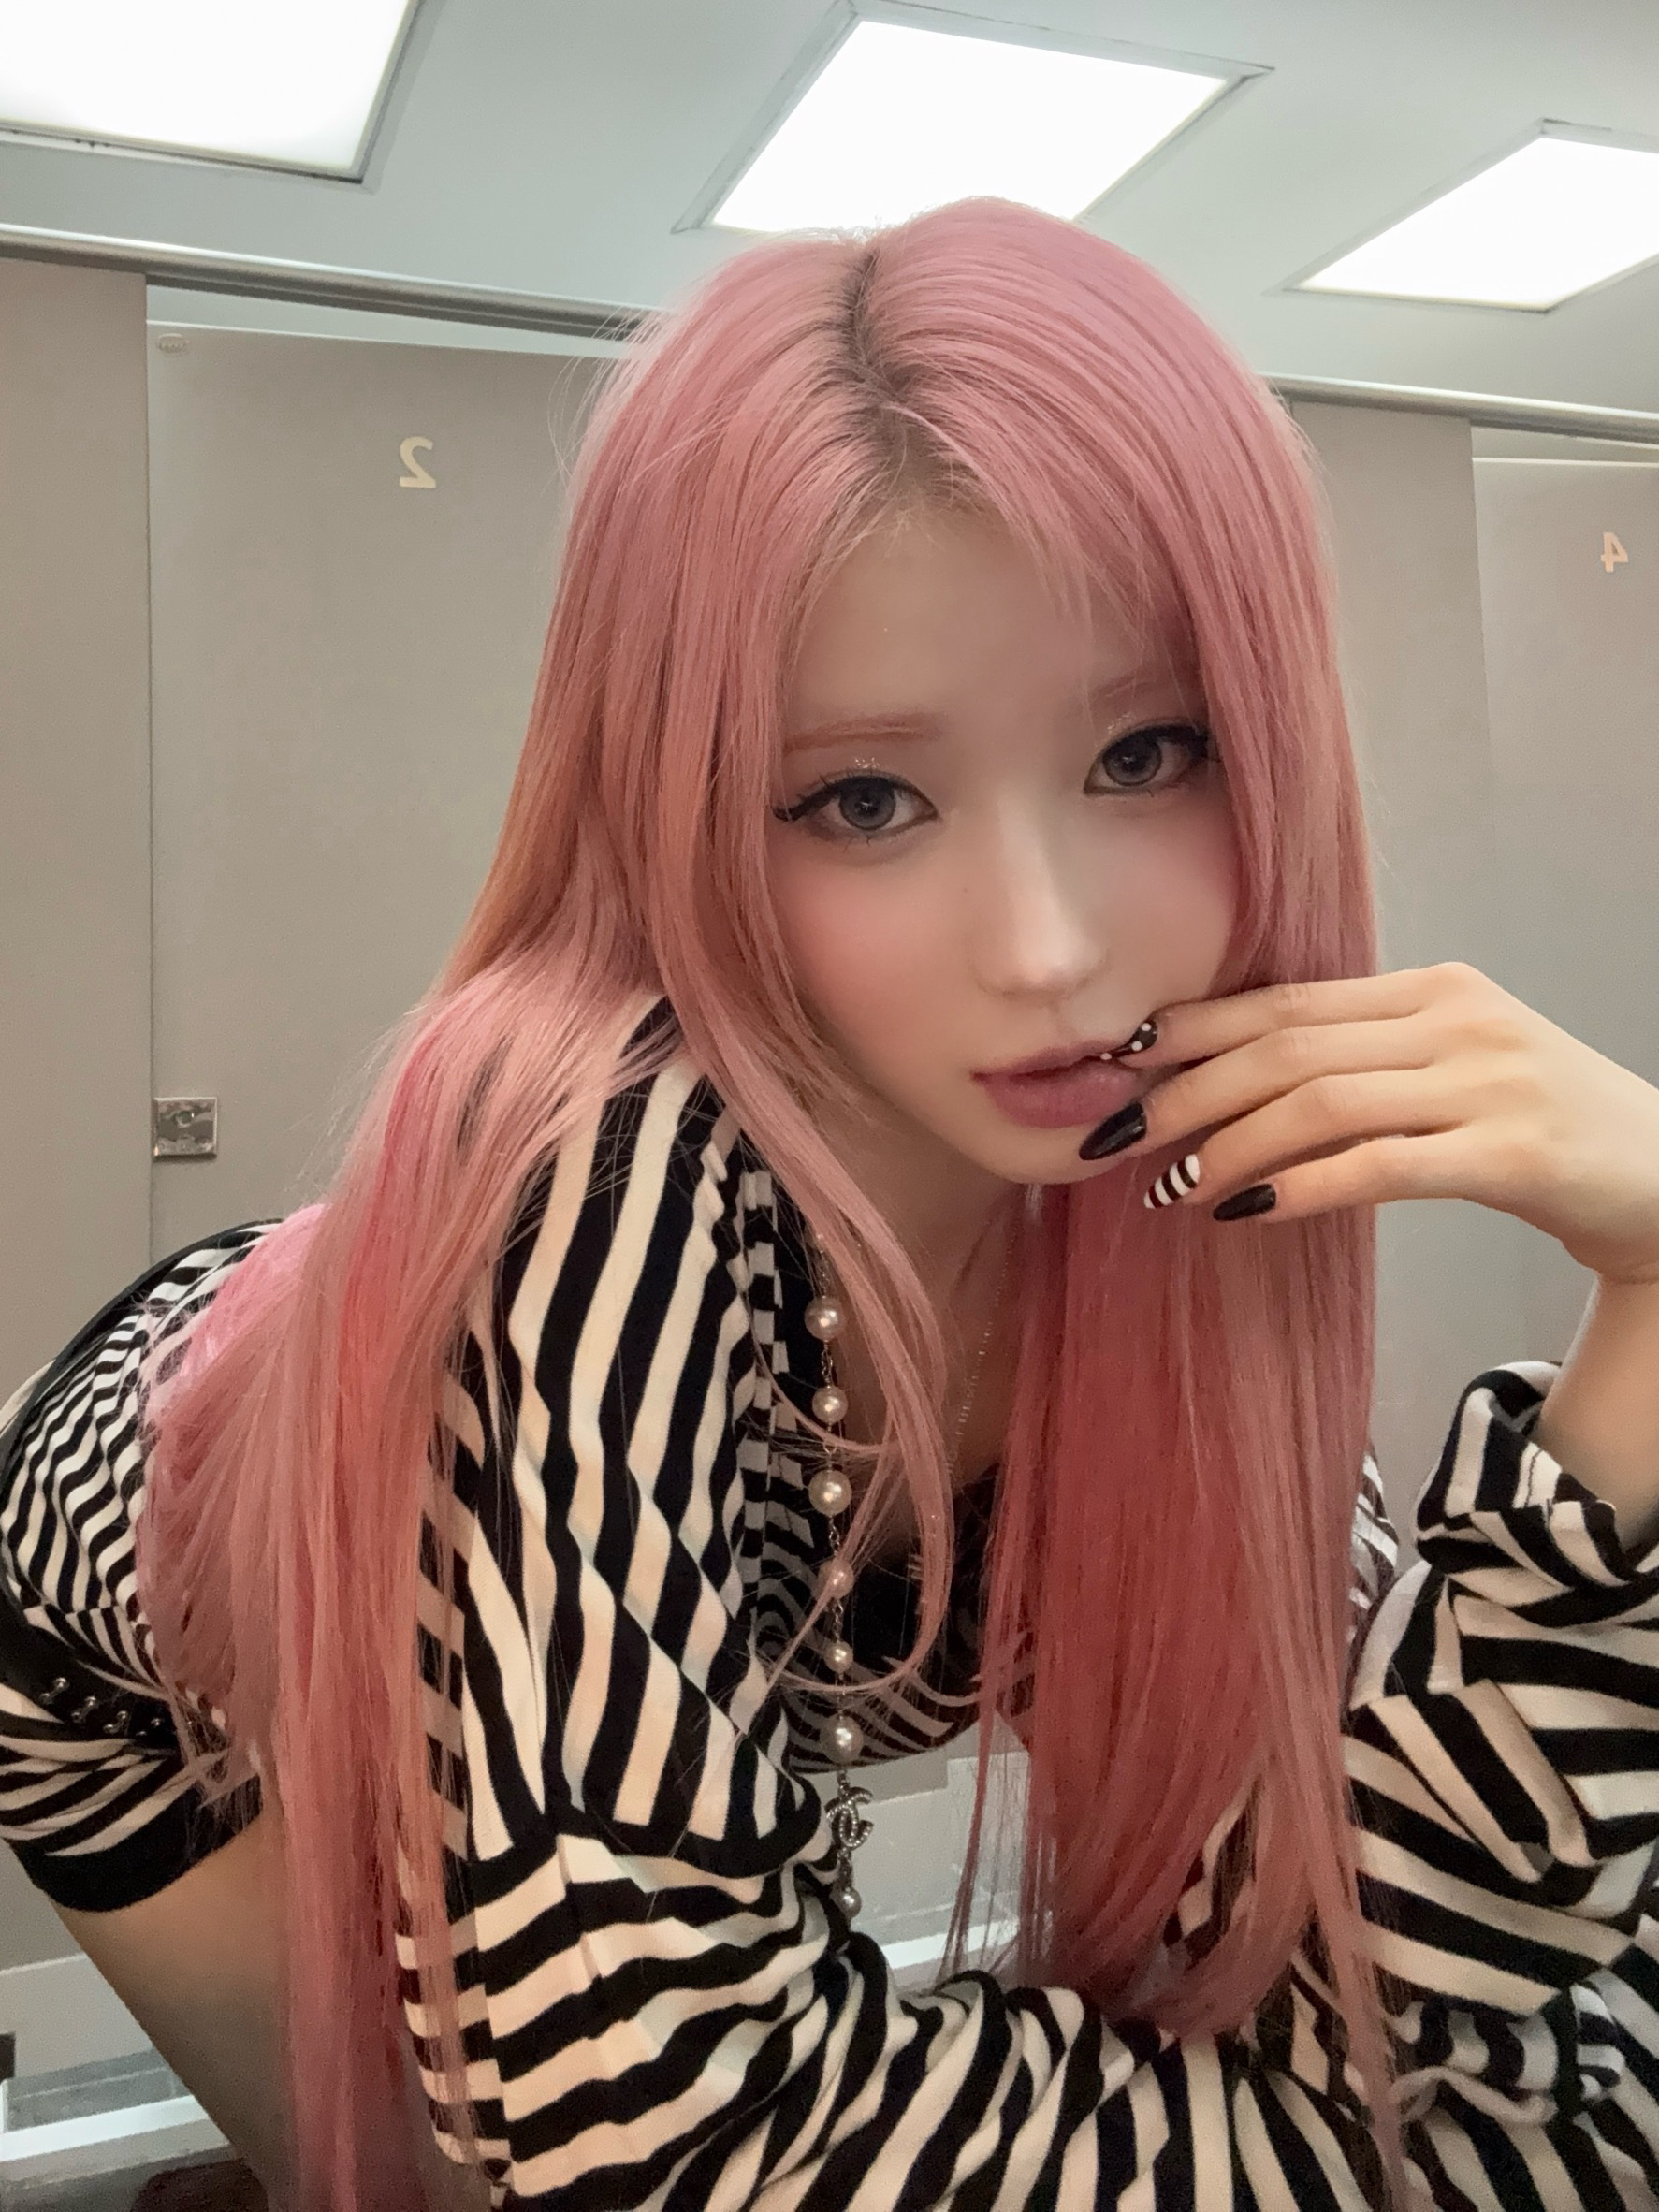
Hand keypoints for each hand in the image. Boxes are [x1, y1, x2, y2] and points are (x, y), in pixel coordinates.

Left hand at [1108, 962, 1658, 1286]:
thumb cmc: (1538, 1129)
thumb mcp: (1451, 1070)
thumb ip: (1363, 1060)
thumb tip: (1233, 1082)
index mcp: (1432, 989)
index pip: (1287, 999)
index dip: (1195, 1029)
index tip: (1120, 1060)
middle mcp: (1457, 1021)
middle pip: (1289, 1046)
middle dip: (1188, 1092)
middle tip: (1116, 1137)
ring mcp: (1489, 1082)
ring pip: (1324, 1102)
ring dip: (1232, 1145)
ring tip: (1173, 1187)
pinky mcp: (1513, 1152)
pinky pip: (1382, 1164)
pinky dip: (1303, 1185)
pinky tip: (1247, 1210)